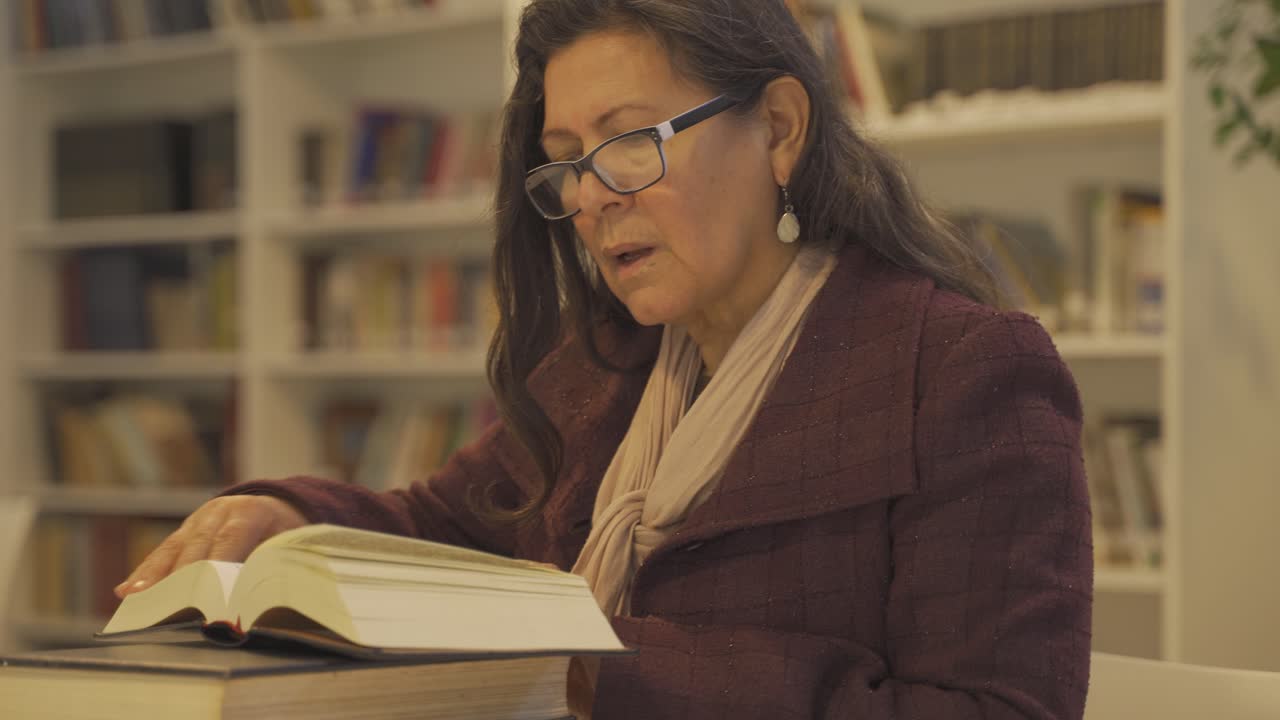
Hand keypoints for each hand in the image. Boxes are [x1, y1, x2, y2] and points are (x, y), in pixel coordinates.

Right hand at [114, 495, 307, 598]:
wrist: (277, 505)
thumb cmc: (286, 535)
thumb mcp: (288, 545)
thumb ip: (270, 567)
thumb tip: (253, 606)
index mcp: (251, 512)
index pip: (230, 541)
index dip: (217, 570)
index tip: (208, 600)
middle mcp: (220, 511)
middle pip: (196, 547)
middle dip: (181, 579)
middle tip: (167, 610)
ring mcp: (198, 519)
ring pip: (173, 550)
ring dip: (154, 577)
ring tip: (135, 601)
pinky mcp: (184, 532)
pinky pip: (163, 553)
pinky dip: (145, 573)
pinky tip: (126, 593)